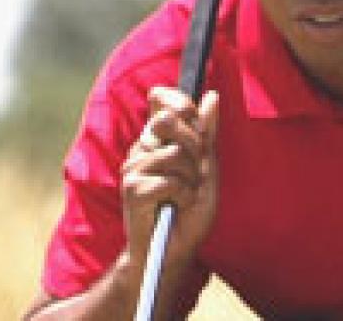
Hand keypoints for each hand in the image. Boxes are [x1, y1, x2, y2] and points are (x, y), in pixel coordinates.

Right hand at [121, 87, 219, 272]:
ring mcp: (133, 168)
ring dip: (191, 178)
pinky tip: (177, 206)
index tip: (193, 121)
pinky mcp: (131, 190)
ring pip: (174, 153)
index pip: (161, 100)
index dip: (180, 103)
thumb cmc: (191, 208)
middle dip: (194, 144)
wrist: (176, 247)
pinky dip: (183, 196)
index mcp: (158, 139)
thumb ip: (207, 132)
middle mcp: (142, 148)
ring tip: (186, 195)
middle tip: (196, 172)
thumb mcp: (207, 167)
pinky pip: (169, 181)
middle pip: (167, 120)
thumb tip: (211, 95)